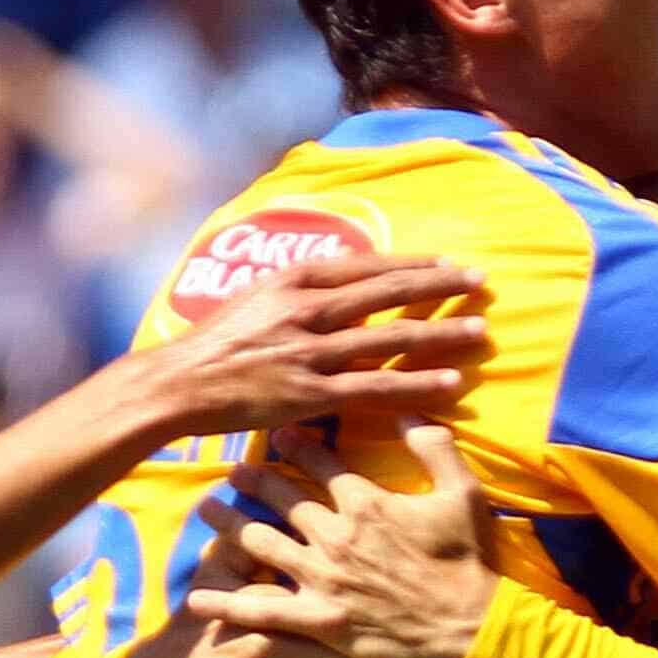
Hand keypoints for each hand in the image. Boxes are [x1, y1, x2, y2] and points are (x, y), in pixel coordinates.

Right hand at [140, 253, 489, 443]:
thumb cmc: (214, 344)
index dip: (412, 264)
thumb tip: (339, 284)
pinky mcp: (311, 393)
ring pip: (391, 339)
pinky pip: (377, 388)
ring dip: (441, 334)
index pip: (367, 266)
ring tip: (481, 331)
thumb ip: (298, 291)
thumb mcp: (254, 299)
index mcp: (292, 281)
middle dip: (440, 286)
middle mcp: (306, 310)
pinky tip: (452, 383)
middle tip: (480, 282)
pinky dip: (417, 385)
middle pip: (388, 293)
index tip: (448, 263)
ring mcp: (310, 352)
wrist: (176, 383)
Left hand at [184, 425, 500, 657]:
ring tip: (208, 512)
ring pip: (260, 543)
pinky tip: (198, 598)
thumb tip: (407, 408)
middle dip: (253, 479)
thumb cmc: (471, 560)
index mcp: (365, 502)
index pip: (320, 462)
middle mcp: (334, 534)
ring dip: (229, 526)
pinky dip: (227, 604)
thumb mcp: (465, 493)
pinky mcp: (319, 619)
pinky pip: (262, 610)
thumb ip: (433, 446)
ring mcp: (321, 578)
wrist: (475, 624)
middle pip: (280, 498)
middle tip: (233, 471)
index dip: (297, 445)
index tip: (279, 435)